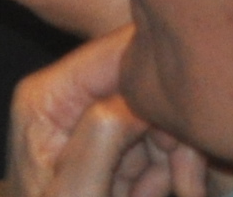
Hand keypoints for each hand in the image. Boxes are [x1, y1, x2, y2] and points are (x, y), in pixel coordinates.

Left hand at [11, 31, 204, 196]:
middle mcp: (70, 98)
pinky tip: (168, 193)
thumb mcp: (76, 194)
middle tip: (182, 184)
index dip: (160, 83)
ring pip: (165, 116)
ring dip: (178, 161)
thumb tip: (148, 91)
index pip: (120, 50)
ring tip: (172, 193)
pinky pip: (165, 142)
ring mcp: (96, 122)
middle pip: (149, 84)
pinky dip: (174, 173)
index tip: (185, 127)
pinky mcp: (119, 147)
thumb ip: (106, 130)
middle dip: (172, 134)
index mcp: (48, 97)